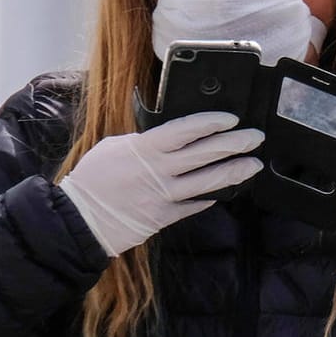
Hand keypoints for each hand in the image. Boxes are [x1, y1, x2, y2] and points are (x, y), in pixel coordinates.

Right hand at [58, 112, 263, 256]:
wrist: (80, 218)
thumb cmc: (93, 178)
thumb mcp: (116, 147)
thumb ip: (146, 142)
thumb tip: (170, 137)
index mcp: (145, 149)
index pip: (185, 130)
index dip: (211, 123)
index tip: (231, 118)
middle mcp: (159, 172)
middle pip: (205, 154)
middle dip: (234, 144)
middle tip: (255, 137)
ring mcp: (164, 196)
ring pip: (208, 182)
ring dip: (235, 172)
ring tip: (254, 164)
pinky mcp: (165, 217)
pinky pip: (195, 205)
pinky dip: (211, 197)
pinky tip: (228, 190)